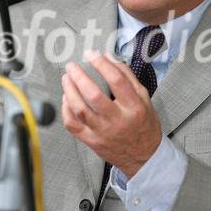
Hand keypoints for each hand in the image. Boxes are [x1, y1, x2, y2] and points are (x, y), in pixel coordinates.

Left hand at [61, 52, 161, 177]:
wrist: (143, 156)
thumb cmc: (144, 124)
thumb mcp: (144, 98)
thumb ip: (127, 76)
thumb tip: (108, 58)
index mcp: (134, 107)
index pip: (116, 81)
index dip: (101, 64)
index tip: (91, 54)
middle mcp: (118, 120)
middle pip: (94, 95)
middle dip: (80, 77)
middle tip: (72, 66)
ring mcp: (103, 132)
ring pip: (80, 110)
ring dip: (69, 90)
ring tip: (66, 78)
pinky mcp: (92, 141)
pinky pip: (73, 125)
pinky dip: (66, 109)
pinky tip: (66, 98)